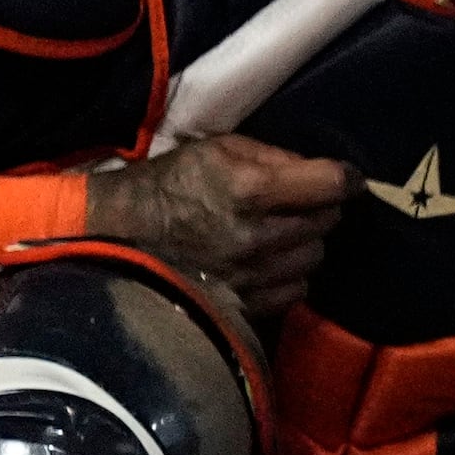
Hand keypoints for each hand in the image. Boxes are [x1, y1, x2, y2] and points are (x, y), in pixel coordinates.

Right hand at [86, 133, 347, 314]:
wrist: (111, 239)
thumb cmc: (165, 186)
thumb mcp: (216, 149)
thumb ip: (273, 156)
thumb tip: (316, 170)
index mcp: (251, 190)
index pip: (332, 185)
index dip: (344, 178)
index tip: (342, 178)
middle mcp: (256, 236)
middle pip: (327, 221)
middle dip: (320, 208)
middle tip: (299, 203)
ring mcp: (250, 276)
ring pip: (315, 256)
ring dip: (305, 243)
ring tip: (280, 234)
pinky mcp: (241, 306)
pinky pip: (294, 291)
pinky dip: (290, 276)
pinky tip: (269, 263)